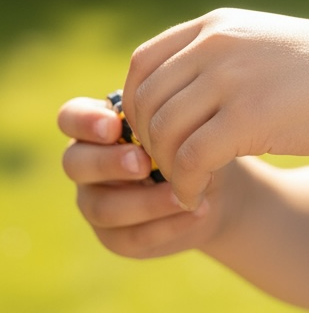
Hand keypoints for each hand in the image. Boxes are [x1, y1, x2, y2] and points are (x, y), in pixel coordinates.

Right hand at [58, 96, 217, 257]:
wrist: (213, 186)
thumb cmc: (195, 137)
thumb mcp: (186, 119)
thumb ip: (169, 109)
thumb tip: (169, 95)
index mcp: (99, 127)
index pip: (71, 117)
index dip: (84, 122)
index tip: (114, 126)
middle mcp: (89, 164)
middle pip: (75, 164)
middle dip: (108, 163)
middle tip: (143, 163)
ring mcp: (97, 201)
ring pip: (102, 207)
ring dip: (145, 201)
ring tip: (183, 193)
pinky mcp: (115, 237)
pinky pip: (130, 236)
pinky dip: (166, 225)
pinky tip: (197, 211)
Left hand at [121, 9, 308, 210]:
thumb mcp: (266, 48)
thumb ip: (222, 59)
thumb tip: (175, 96)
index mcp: (221, 24)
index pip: (144, 63)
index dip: (136, 106)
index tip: (155, 137)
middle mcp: (219, 42)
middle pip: (146, 101)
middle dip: (147, 145)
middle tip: (170, 171)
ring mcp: (233, 77)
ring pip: (160, 133)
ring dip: (165, 170)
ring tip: (189, 186)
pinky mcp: (249, 116)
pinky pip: (188, 160)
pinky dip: (186, 186)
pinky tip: (203, 195)